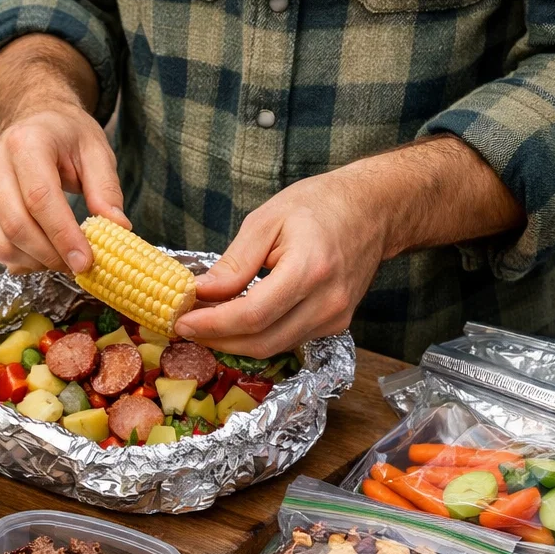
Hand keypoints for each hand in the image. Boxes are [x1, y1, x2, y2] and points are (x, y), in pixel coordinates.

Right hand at [0, 101, 127, 273]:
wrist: (34, 121)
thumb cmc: (66, 136)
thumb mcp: (96, 150)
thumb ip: (106, 190)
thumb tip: (117, 229)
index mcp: (26, 143)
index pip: (40, 198)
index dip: (62, 235)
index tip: (85, 261)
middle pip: (17, 225)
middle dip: (51, 255)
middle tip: (79, 266)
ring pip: (3, 243)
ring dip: (37, 262)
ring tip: (64, 260)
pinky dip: (23, 260)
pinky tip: (46, 255)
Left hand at [171, 135, 523, 356]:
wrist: (373, 210)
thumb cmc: (318, 206)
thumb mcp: (267, 220)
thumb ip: (234, 262)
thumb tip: (201, 293)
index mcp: (309, 269)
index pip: (251, 315)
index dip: (212, 325)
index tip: (181, 322)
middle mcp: (327, 302)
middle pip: (261, 341)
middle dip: (216, 339)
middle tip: (185, 327)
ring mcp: (336, 318)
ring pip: (273, 347)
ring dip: (233, 342)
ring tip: (204, 324)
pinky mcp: (336, 325)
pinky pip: (287, 341)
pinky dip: (256, 336)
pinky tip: (235, 322)